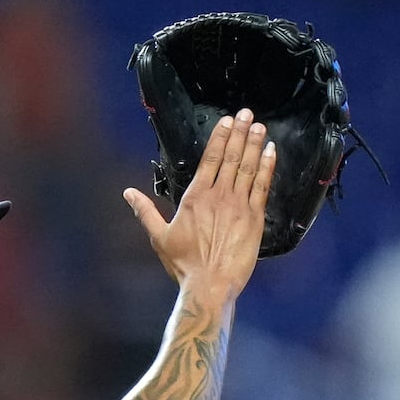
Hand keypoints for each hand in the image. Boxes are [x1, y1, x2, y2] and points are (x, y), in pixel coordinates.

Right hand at [124, 107, 275, 299]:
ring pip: (248, 168)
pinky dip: (267, 167)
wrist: (209, 286)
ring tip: (259, 126)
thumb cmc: (184, 265)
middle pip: (231, 157)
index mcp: (195, 197)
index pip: (209, 159)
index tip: (226, 122)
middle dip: (240, 133)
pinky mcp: (254, 219)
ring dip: (254, 144)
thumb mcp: (159, 236)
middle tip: (246, 114)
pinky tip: (271, 152)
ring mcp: (238, 205)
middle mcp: (217, 196)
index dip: (220, 137)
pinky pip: (262, 187)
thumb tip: (128, 193)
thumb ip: (145, 211)